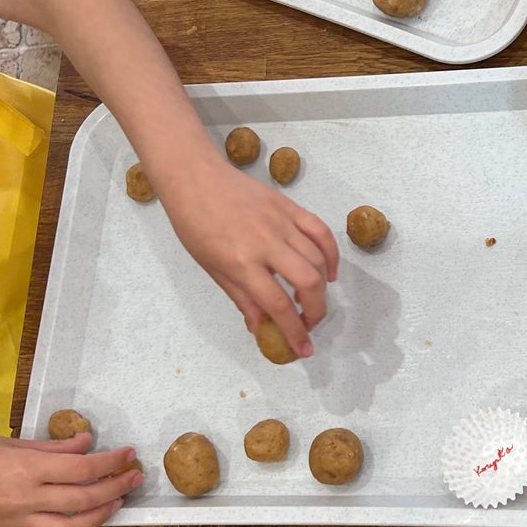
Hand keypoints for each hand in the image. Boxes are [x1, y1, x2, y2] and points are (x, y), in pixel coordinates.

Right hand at [0, 431, 141, 526]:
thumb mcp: (7, 443)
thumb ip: (49, 447)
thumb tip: (86, 443)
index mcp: (25, 470)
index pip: (82, 469)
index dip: (111, 462)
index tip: (129, 454)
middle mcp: (24, 500)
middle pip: (82, 499)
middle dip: (115, 488)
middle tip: (133, 477)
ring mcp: (13, 524)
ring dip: (98, 518)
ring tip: (115, 504)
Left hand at [162, 162, 340, 360]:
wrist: (195, 178)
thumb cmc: (195, 224)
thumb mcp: (212, 268)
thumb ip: (242, 297)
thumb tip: (262, 326)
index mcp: (241, 262)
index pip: (278, 304)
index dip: (294, 331)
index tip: (304, 348)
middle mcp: (266, 243)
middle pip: (308, 282)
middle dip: (317, 310)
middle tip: (310, 323)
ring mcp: (282, 222)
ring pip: (318, 259)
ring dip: (322, 286)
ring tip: (311, 299)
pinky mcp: (290, 207)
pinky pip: (321, 232)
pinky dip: (331, 255)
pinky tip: (328, 271)